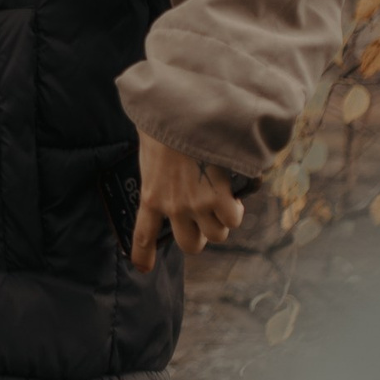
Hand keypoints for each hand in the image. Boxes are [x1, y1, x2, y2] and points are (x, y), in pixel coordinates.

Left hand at [131, 135, 243, 266]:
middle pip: (191, 245)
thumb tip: (167, 175)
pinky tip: (236, 197)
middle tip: (206, 220)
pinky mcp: (218, 195)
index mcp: (151, 196)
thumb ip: (157, 175)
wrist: (179, 111)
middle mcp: (173, 207)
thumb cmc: (162, 125)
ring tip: (224, 205)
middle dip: (201, 237)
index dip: (143, 254)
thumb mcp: (150, 155)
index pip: (143, 235)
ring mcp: (196, 204)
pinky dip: (237, 210)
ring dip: (222, 223)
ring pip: (217, 235)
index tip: (142, 268)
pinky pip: (233, 218)